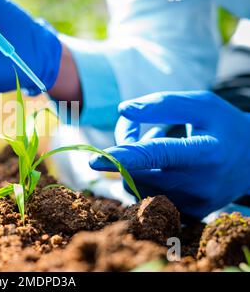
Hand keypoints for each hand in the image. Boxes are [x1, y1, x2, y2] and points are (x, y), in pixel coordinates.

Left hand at [89, 91, 249, 218]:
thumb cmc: (224, 126)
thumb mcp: (201, 104)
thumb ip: (163, 103)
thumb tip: (122, 110)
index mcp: (206, 152)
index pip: (157, 155)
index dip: (124, 156)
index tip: (94, 159)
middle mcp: (201, 184)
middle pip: (139, 172)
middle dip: (124, 149)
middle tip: (133, 126)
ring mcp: (194, 204)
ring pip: (139, 186)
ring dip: (134, 163)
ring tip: (156, 141)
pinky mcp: (188, 214)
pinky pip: (147, 197)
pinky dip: (143, 178)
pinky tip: (161, 164)